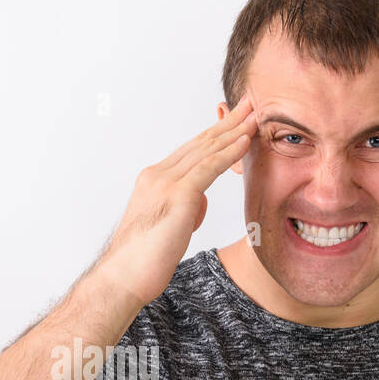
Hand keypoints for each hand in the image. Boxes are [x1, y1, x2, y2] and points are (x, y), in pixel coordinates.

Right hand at [93, 94, 257, 308]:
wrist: (123, 277)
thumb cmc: (143, 260)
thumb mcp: (168, 225)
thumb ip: (184, 207)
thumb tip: (198, 201)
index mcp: (153, 180)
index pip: (190, 151)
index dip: (214, 133)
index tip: (234, 120)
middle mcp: (157, 175)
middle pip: (200, 142)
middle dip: (227, 122)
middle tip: (248, 103)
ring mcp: (166, 183)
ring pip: (206, 149)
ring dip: (233, 130)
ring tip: (255, 115)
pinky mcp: (177, 195)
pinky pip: (209, 167)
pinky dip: (229, 152)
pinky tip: (245, 140)